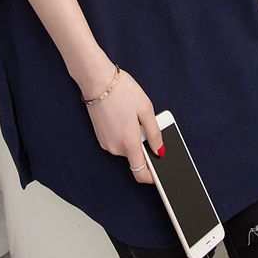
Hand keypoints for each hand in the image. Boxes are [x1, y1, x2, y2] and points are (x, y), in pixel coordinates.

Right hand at [85, 66, 163, 183]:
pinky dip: (123, 134)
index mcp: (129, 143)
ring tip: (132, 116)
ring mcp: (106, 143)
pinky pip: (117, 141)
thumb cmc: (122, 91)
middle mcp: (115, 147)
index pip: (141, 173)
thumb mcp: (146, 108)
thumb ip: (155, 133)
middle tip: (145, 124)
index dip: (151, 177)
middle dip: (142, 146)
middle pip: (134, 157)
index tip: (159, 174)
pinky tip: (123, 116)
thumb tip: (160, 150)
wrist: (97, 80)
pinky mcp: (100, 136)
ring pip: (125, 148)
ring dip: (132, 138)